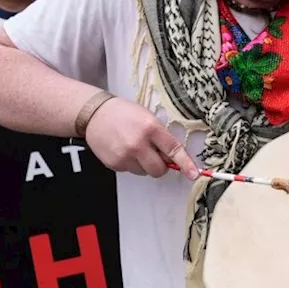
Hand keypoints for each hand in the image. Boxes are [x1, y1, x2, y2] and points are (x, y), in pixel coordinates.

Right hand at [83, 97, 197, 178]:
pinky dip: (132, 164)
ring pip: (145, 172)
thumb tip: (173, 156)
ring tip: (136, 148)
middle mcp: (137, 144)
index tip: (194, 174)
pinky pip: (131, 171)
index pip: (173, 150)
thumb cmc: (124, 113)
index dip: (185, 164)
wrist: (95, 114)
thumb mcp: (148, 117)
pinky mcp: (114, 164)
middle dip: (162, 166)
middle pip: (159, 169)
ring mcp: (124, 156)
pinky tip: (125, 150)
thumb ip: (162, 136)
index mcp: (150, 128)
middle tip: (156, 155)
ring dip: (145, 164)